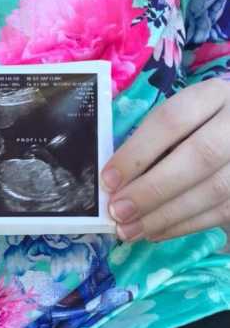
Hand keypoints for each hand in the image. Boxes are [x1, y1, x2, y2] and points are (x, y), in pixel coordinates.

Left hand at [101, 78, 229, 241]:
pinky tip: (154, 232)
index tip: (109, 180)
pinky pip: (220, 212)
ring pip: (213, 190)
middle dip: (152, 189)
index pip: (172, 119)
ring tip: (129, 230)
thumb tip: (113, 182)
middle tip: (118, 211)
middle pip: (199, 156)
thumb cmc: (194, 126)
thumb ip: (147, 143)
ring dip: (165, 215)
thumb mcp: (175, 119)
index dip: (138, 152)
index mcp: (212, 95)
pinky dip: (183, 226)